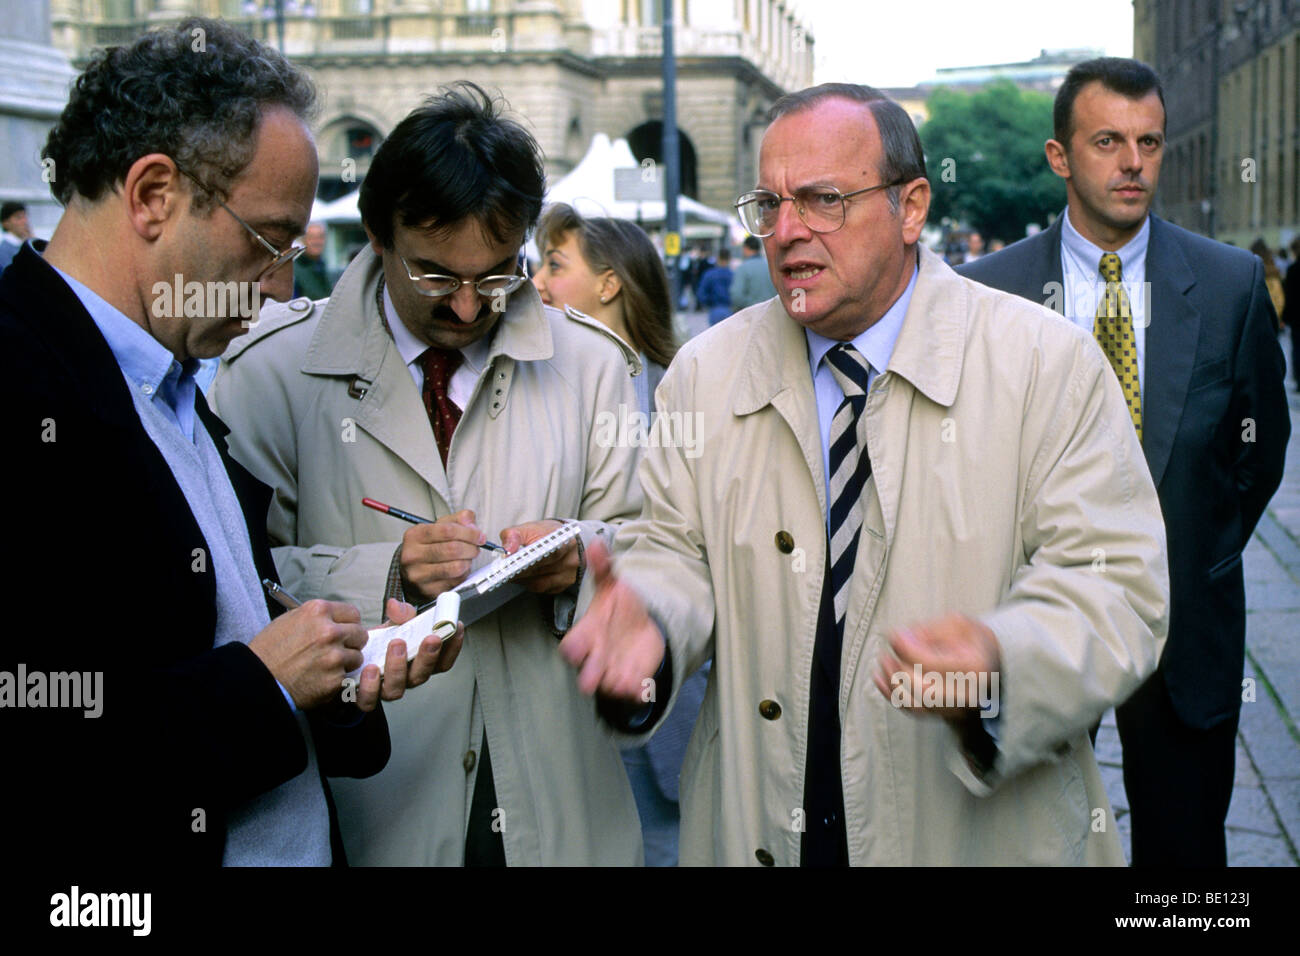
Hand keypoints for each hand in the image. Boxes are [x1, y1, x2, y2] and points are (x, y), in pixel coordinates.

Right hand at [249, 599, 367, 710]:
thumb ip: (317, 618)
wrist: (256, 680)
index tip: (344, 631)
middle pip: (360, 634)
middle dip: (351, 643)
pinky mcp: (335, 679)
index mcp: (318, 611)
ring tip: (324, 666)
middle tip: (336, 650)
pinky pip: (347, 677)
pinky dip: (337, 680)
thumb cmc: (269, 651)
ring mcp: (334, 656)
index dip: (349, 624)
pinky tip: (319, 679)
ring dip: (345, 663)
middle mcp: (329, 631)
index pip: (353, 614)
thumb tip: (337, 620)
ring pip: (357, 657)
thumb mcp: (289, 620)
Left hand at [354, 598, 463, 711]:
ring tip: (397, 644)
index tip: (456, 627)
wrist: (353, 654)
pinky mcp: (364, 695)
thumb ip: (400, 614)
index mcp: (419, 663)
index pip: (443, 662)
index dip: (453, 647)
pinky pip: (369, 700)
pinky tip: (370, 668)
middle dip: (429, 657)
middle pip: (422, 676)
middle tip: (432, 638)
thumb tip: (396, 606)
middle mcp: (406, 679)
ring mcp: (386, 689)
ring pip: (396, 690)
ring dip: (398, 667)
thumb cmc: (380, 641)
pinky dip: (370, 687)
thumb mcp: (394, 623)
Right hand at [399, 509, 484, 600]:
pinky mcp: (428, 591)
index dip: (469, 533)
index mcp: (415, 535)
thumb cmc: (428, 546)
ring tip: (468, 558)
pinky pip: (456, 582)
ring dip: (469, 561)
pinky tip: (460, 569)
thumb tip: (469, 520)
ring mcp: (419, 575)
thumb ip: (457, 519)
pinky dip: (464, 574)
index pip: (448, 530)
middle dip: (471, 548)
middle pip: (453, 549)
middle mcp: (413, 555)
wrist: (413, 571)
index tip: (479, 536)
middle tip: (475, 548)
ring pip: (456, 567)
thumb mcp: (438, 527)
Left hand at [500, 519, 581, 593]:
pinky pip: (542, 589)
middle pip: (541, 569)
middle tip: (503, 570)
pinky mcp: (562, 585)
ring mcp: (567, 574)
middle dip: (519, 570)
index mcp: (563, 541)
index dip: (527, 559)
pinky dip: (529, 584)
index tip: (511, 562)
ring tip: (509, 573)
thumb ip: (514, 536)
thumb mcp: (528, 528)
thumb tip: (506, 551)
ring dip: (522, 579)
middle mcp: (569, 559)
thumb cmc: (544, 534)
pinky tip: (521, 578)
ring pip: (540, 583)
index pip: (546, 553)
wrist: (560, 540)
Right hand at [559, 539, 664, 699]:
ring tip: (625, 681)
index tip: (576, 648)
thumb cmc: (619, 606)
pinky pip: (633, 692)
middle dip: (590, 675)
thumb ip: (603, 567)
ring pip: (610, 686)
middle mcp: (598, 656)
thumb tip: (596, 543)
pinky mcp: (633, 679)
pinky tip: (644, 688)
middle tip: (594, 678)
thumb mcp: (612, 585)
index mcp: (588, 633)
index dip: (573, 648)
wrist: (642, 624)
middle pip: (586, 672)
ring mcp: (615, 669)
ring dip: (616, 684)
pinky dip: (637, 692)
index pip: (571, 646)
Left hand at [872, 613, 1000, 720]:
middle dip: (898, 671)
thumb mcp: (959, 624)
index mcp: (975, 668)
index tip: (894, 634)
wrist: (994, 664)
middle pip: (924, 690)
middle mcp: (969, 694)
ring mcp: (958, 709)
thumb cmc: (974, 641)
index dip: (907, 649)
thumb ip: (930, 630)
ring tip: (884, 663)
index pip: (933, 664)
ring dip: (893, 684)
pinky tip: (880, 679)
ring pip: (917, 705)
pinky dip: (893, 696)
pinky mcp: (945, 715)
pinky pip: (915, 712)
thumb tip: (900, 638)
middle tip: (887, 653)